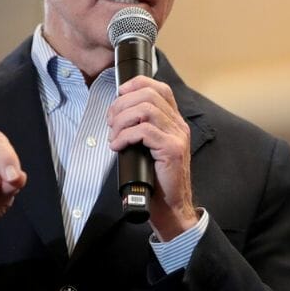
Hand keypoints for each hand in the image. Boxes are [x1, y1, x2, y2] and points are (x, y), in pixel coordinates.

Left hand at [107, 76, 196, 240]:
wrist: (170, 205)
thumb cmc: (156, 178)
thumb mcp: (148, 147)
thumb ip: (141, 129)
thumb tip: (116, 116)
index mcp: (174, 121)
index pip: (160, 88)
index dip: (136, 84)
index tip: (119, 94)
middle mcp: (178, 125)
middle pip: (149, 95)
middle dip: (122, 104)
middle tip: (111, 121)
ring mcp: (177, 136)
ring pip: (145, 110)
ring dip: (122, 120)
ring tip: (114, 135)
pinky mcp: (171, 150)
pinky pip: (144, 131)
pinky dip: (125, 136)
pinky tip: (117, 146)